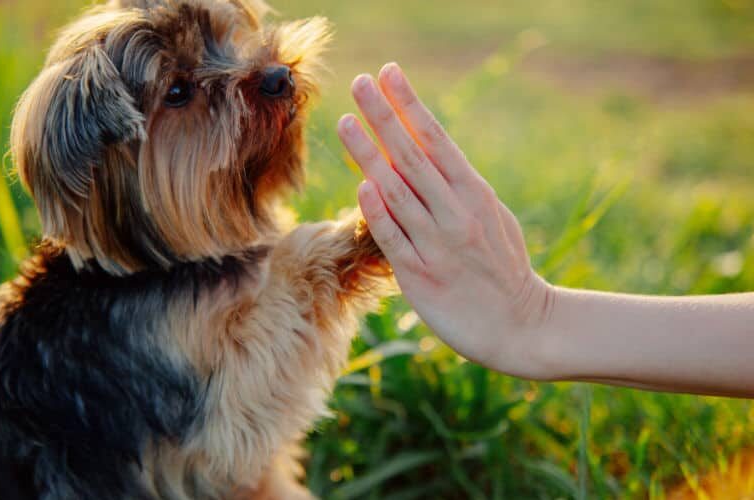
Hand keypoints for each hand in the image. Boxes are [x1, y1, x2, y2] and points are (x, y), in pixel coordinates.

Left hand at [337, 63, 554, 377]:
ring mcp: (439, 245)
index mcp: (476, 194)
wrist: (522, 327)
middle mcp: (457, 214)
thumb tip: (426, 155)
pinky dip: (378, 211)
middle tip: (359, 83)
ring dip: (369, 154)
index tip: (388, 73)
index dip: (410, 105)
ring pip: (398, 192)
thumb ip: (459, 189)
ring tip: (346, 122)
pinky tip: (362, 185)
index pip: (436, 140)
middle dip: (384, 116)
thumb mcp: (492, 218)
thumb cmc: (503, 268)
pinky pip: (395, 239)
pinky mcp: (422, 277)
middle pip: (413, 157)